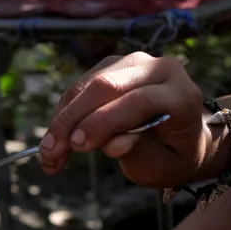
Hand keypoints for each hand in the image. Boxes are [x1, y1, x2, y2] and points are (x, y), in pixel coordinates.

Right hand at [39, 52, 209, 187]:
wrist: (178, 136)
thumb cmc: (171, 156)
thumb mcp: (161, 166)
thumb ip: (140, 153)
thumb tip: (112, 145)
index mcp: (181, 94)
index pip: (139, 100)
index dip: (104, 121)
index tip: (76, 147)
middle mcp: (158, 69)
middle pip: (106, 86)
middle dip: (72, 120)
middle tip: (50, 154)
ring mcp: (133, 63)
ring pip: (86, 85)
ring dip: (62, 120)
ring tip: (49, 155)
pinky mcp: (111, 66)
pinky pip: (79, 87)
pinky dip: (63, 114)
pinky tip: (55, 140)